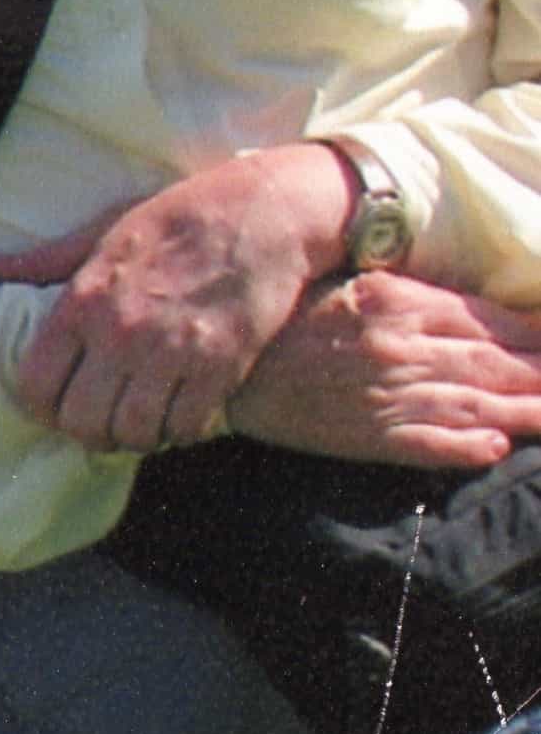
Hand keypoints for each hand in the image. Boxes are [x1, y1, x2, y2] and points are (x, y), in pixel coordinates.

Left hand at [0, 142, 354, 452]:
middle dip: (89, 432)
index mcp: (82, 301)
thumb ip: (50, 259)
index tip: (55, 409)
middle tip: (102, 426)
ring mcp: (170, 354)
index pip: (37, 382)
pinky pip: (186, 427)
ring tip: (141, 423)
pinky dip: (180, 431)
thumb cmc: (176, 218)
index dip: (41, 407)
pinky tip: (180, 415)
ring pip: (136, 433)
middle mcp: (120, 333)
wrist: (259, 215)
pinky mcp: (220, 368)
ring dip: (137, 436)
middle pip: (83, 421)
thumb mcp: (103, 229)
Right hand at [229, 273, 540, 470]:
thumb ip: (402, 293)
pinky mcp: (367, 434)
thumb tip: (466, 307)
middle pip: (494, 362)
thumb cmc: (284, 318)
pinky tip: (498, 448)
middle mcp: (400, 346)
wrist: (223, 365)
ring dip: (527, 412)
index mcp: (394, 300)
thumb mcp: (345, 286)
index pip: (484, 319)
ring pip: (476, 404)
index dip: (533, 333)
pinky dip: (467, 448)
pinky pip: (429, 444)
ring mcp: (386, 393)